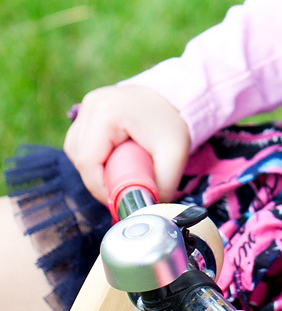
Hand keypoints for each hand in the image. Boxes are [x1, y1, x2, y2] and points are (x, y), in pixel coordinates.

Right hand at [64, 84, 190, 205]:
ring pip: (75, 150)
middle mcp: (92, 104)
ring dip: (93, 168)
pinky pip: (79, 142)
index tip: (118, 198)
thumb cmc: (174, 123)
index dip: (100, 188)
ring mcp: (88, 104)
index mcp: (108, 112)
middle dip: (98, 179)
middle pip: (80, 158)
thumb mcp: (174, 155)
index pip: (88, 162)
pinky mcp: (88, 109)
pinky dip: (91, 155)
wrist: (176, 96)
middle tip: (122, 185)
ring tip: (119, 168)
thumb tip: (147, 214)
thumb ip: (161, 186)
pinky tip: (111, 156)